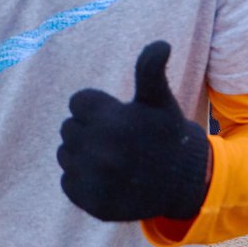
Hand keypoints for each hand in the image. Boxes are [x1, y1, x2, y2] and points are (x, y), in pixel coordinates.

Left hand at [57, 41, 208, 221]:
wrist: (182, 182)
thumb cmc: (165, 133)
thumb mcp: (158, 98)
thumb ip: (150, 69)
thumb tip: (162, 44)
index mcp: (112, 120)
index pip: (77, 103)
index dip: (96, 107)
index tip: (117, 116)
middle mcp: (100, 150)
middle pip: (68, 128)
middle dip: (88, 130)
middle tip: (116, 139)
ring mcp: (95, 179)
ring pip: (65, 155)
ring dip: (81, 155)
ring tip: (111, 159)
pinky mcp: (91, 203)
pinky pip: (67, 182)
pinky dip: (81, 180)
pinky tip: (106, 178)